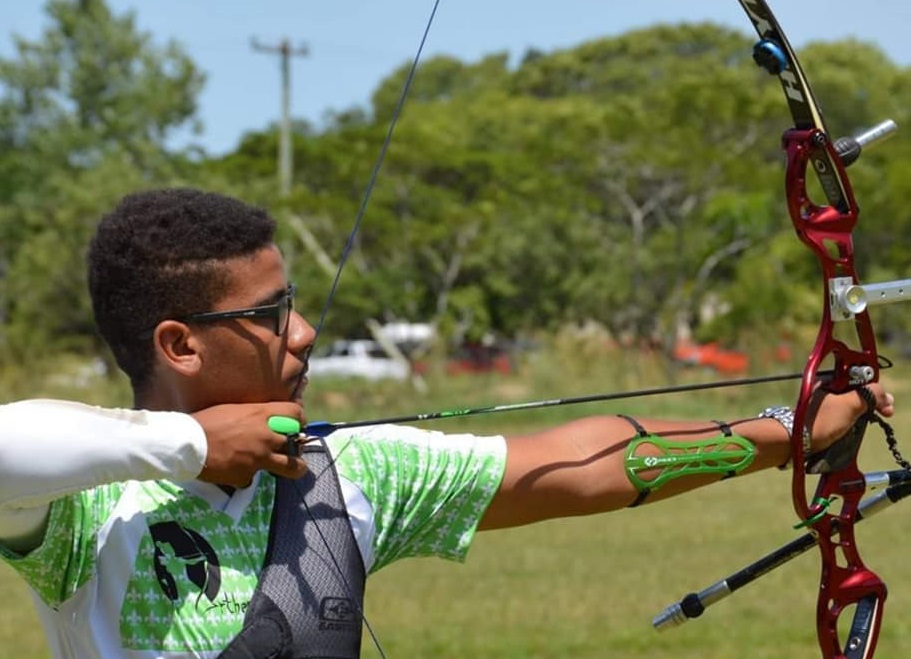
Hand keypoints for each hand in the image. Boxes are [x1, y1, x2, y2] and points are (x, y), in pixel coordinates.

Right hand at [191, 402, 307, 486]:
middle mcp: (266, 436)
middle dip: (298, 445)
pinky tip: (234, 470)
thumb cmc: (206, 421)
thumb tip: (265, 420)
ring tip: (298, 468)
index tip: (297, 425)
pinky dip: (246, 475)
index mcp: (262, 414)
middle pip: (297, 441)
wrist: (186, 444)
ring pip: (291, 466)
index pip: (296, 413)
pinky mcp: (247, 476)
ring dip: (295, 467)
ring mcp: (259, 458)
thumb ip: (255, 416)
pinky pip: (253, 477)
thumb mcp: (235, 410)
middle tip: (296, 447)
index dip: (299, 419)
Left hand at [807, 382, 894, 451]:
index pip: (861, 378)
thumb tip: (885, 396)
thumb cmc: (821, 421)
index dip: (876, 389)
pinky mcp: (824, 418)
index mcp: (830, 380)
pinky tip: (855, 428)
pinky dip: (853, 421)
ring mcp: (825, 404)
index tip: (885, 405)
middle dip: (872, 402)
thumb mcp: (850, 404)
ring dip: (863, 413)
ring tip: (867, 423)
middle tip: (883, 414)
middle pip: (858, 392)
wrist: (796, 442)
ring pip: (852, 405)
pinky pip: (845, 416)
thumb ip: (869, 395)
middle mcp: (827, 389)